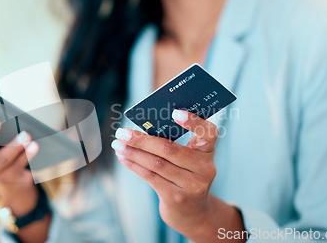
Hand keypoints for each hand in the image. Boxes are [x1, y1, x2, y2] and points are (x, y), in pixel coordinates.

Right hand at [0, 118, 39, 214]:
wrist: (11, 178)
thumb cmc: (0, 146)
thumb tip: (3, 105)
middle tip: (8, 126)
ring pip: (5, 163)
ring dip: (19, 150)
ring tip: (30, 138)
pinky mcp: (9, 181)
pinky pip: (20, 172)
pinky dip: (29, 160)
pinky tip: (35, 149)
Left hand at [112, 110, 244, 241]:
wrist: (194, 214)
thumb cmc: (186, 177)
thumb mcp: (189, 160)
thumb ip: (174, 144)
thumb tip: (141, 129)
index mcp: (208, 152)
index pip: (209, 133)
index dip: (194, 121)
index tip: (175, 112)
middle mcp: (204, 168)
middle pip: (169, 148)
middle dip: (141, 139)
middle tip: (122, 131)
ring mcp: (192, 185)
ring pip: (156, 163)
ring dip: (133, 152)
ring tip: (118, 144)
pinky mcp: (176, 197)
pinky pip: (150, 176)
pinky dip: (134, 165)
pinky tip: (123, 157)